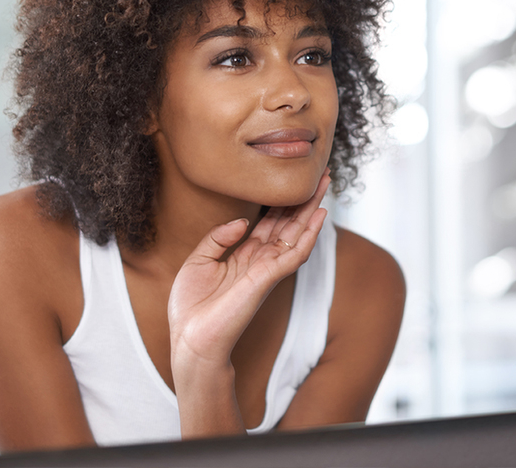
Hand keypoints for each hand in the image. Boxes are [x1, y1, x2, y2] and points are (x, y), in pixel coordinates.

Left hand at [168, 171, 329, 373]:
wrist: (190, 340)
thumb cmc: (191, 308)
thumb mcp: (198, 261)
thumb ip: (219, 237)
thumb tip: (243, 221)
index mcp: (244, 255)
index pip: (270, 222)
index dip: (282, 201)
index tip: (293, 180)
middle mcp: (260, 260)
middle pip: (289, 223)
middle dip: (304, 199)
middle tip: (321, 175)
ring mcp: (268, 269)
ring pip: (298, 233)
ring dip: (313, 208)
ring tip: (324, 184)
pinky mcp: (269, 278)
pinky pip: (296, 252)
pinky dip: (310, 233)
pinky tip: (320, 214)